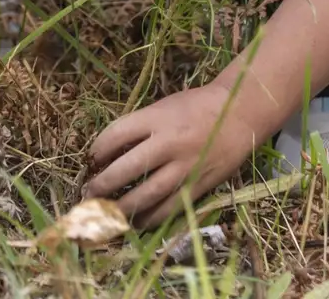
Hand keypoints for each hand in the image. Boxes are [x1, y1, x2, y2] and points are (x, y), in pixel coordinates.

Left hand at [82, 80, 277, 227]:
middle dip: (102, 186)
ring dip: (122, 208)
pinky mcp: (199, 184)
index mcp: (158, 118)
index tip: (90, 161)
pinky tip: (136, 222)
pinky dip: (150, 218)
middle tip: (88, 195)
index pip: (115, 135)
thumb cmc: (197, 106)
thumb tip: (108, 154)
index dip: (96, 151)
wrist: (241, 113)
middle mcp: (170, 142)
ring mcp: (185, 166)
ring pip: (147, 194)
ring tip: (105, 215)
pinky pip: (170, 207)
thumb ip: (140, 127)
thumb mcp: (164, 106)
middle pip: (126, 169)